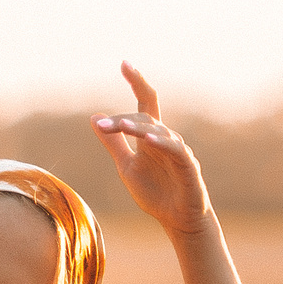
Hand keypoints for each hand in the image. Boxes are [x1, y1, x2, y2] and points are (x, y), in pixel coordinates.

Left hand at [91, 62, 213, 235]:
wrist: (177, 220)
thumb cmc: (155, 193)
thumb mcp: (126, 167)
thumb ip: (112, 143)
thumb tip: (94, 118)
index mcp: (150, 137)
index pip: (144, 103)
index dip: (136, 82)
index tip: (124, 63)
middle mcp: (165, 138)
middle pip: (145, 119)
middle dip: (122, 121)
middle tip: (104, 125)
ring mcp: (178, 151)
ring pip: (159, 132)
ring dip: (139, 128)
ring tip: (121, 127)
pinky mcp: (188, 167)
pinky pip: (176, 151)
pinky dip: (162, 143)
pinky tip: (149, 140)